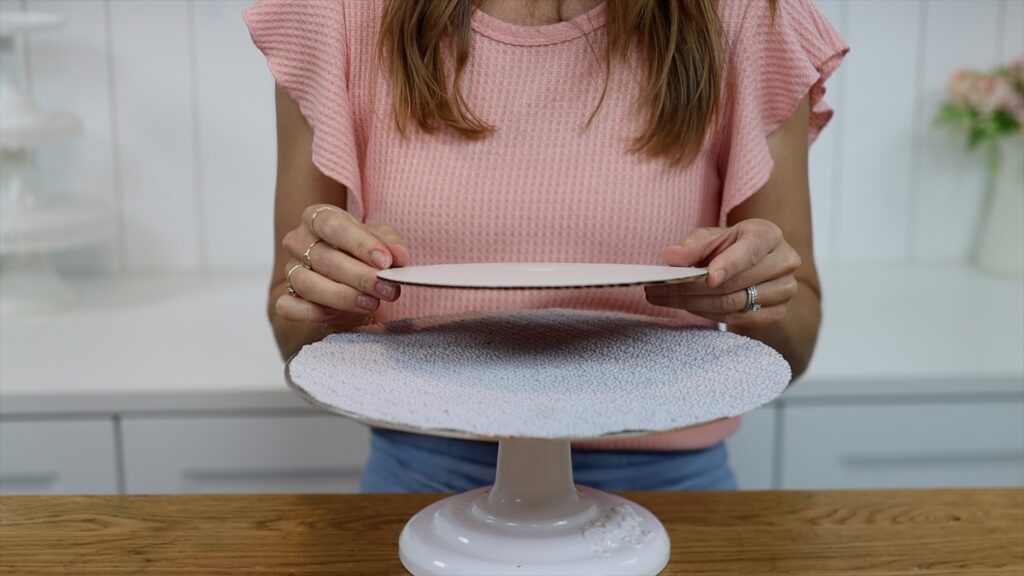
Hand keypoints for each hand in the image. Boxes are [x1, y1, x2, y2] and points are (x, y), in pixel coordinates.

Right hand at [276, 204, 410, 322]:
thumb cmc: (362, 255)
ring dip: (342, 296)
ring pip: (306, 283)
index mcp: (318, 218)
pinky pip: (288, 306)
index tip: (385, 261)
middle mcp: (299, 241)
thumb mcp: (380, 243)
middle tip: (387, 289)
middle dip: (360, 276)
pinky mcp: (285, 298)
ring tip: (371, 303)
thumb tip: (398, 256)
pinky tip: (333, 314)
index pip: (332, 224)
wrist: (346, 281)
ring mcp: (290, 270)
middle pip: (323, 258)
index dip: (359, 243)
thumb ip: (391, 245)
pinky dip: (310, 311)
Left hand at [645, 219, 800, 327]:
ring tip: (663, 298)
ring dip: (694, 304)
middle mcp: (784, 261)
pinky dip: (708, 314)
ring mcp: (784, 290)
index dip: (728, 265)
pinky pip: (737, 319)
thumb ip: (691, 246)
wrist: (754, 262)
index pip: (749, 252)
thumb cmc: (730, 245)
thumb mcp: (709, 237)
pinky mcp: (776, 313)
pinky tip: (688, 307)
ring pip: (734, 304)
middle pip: (736, 283)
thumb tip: (671, 257)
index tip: (707, 278)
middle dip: (692, 289)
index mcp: (768, 235)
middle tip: (658, 290)